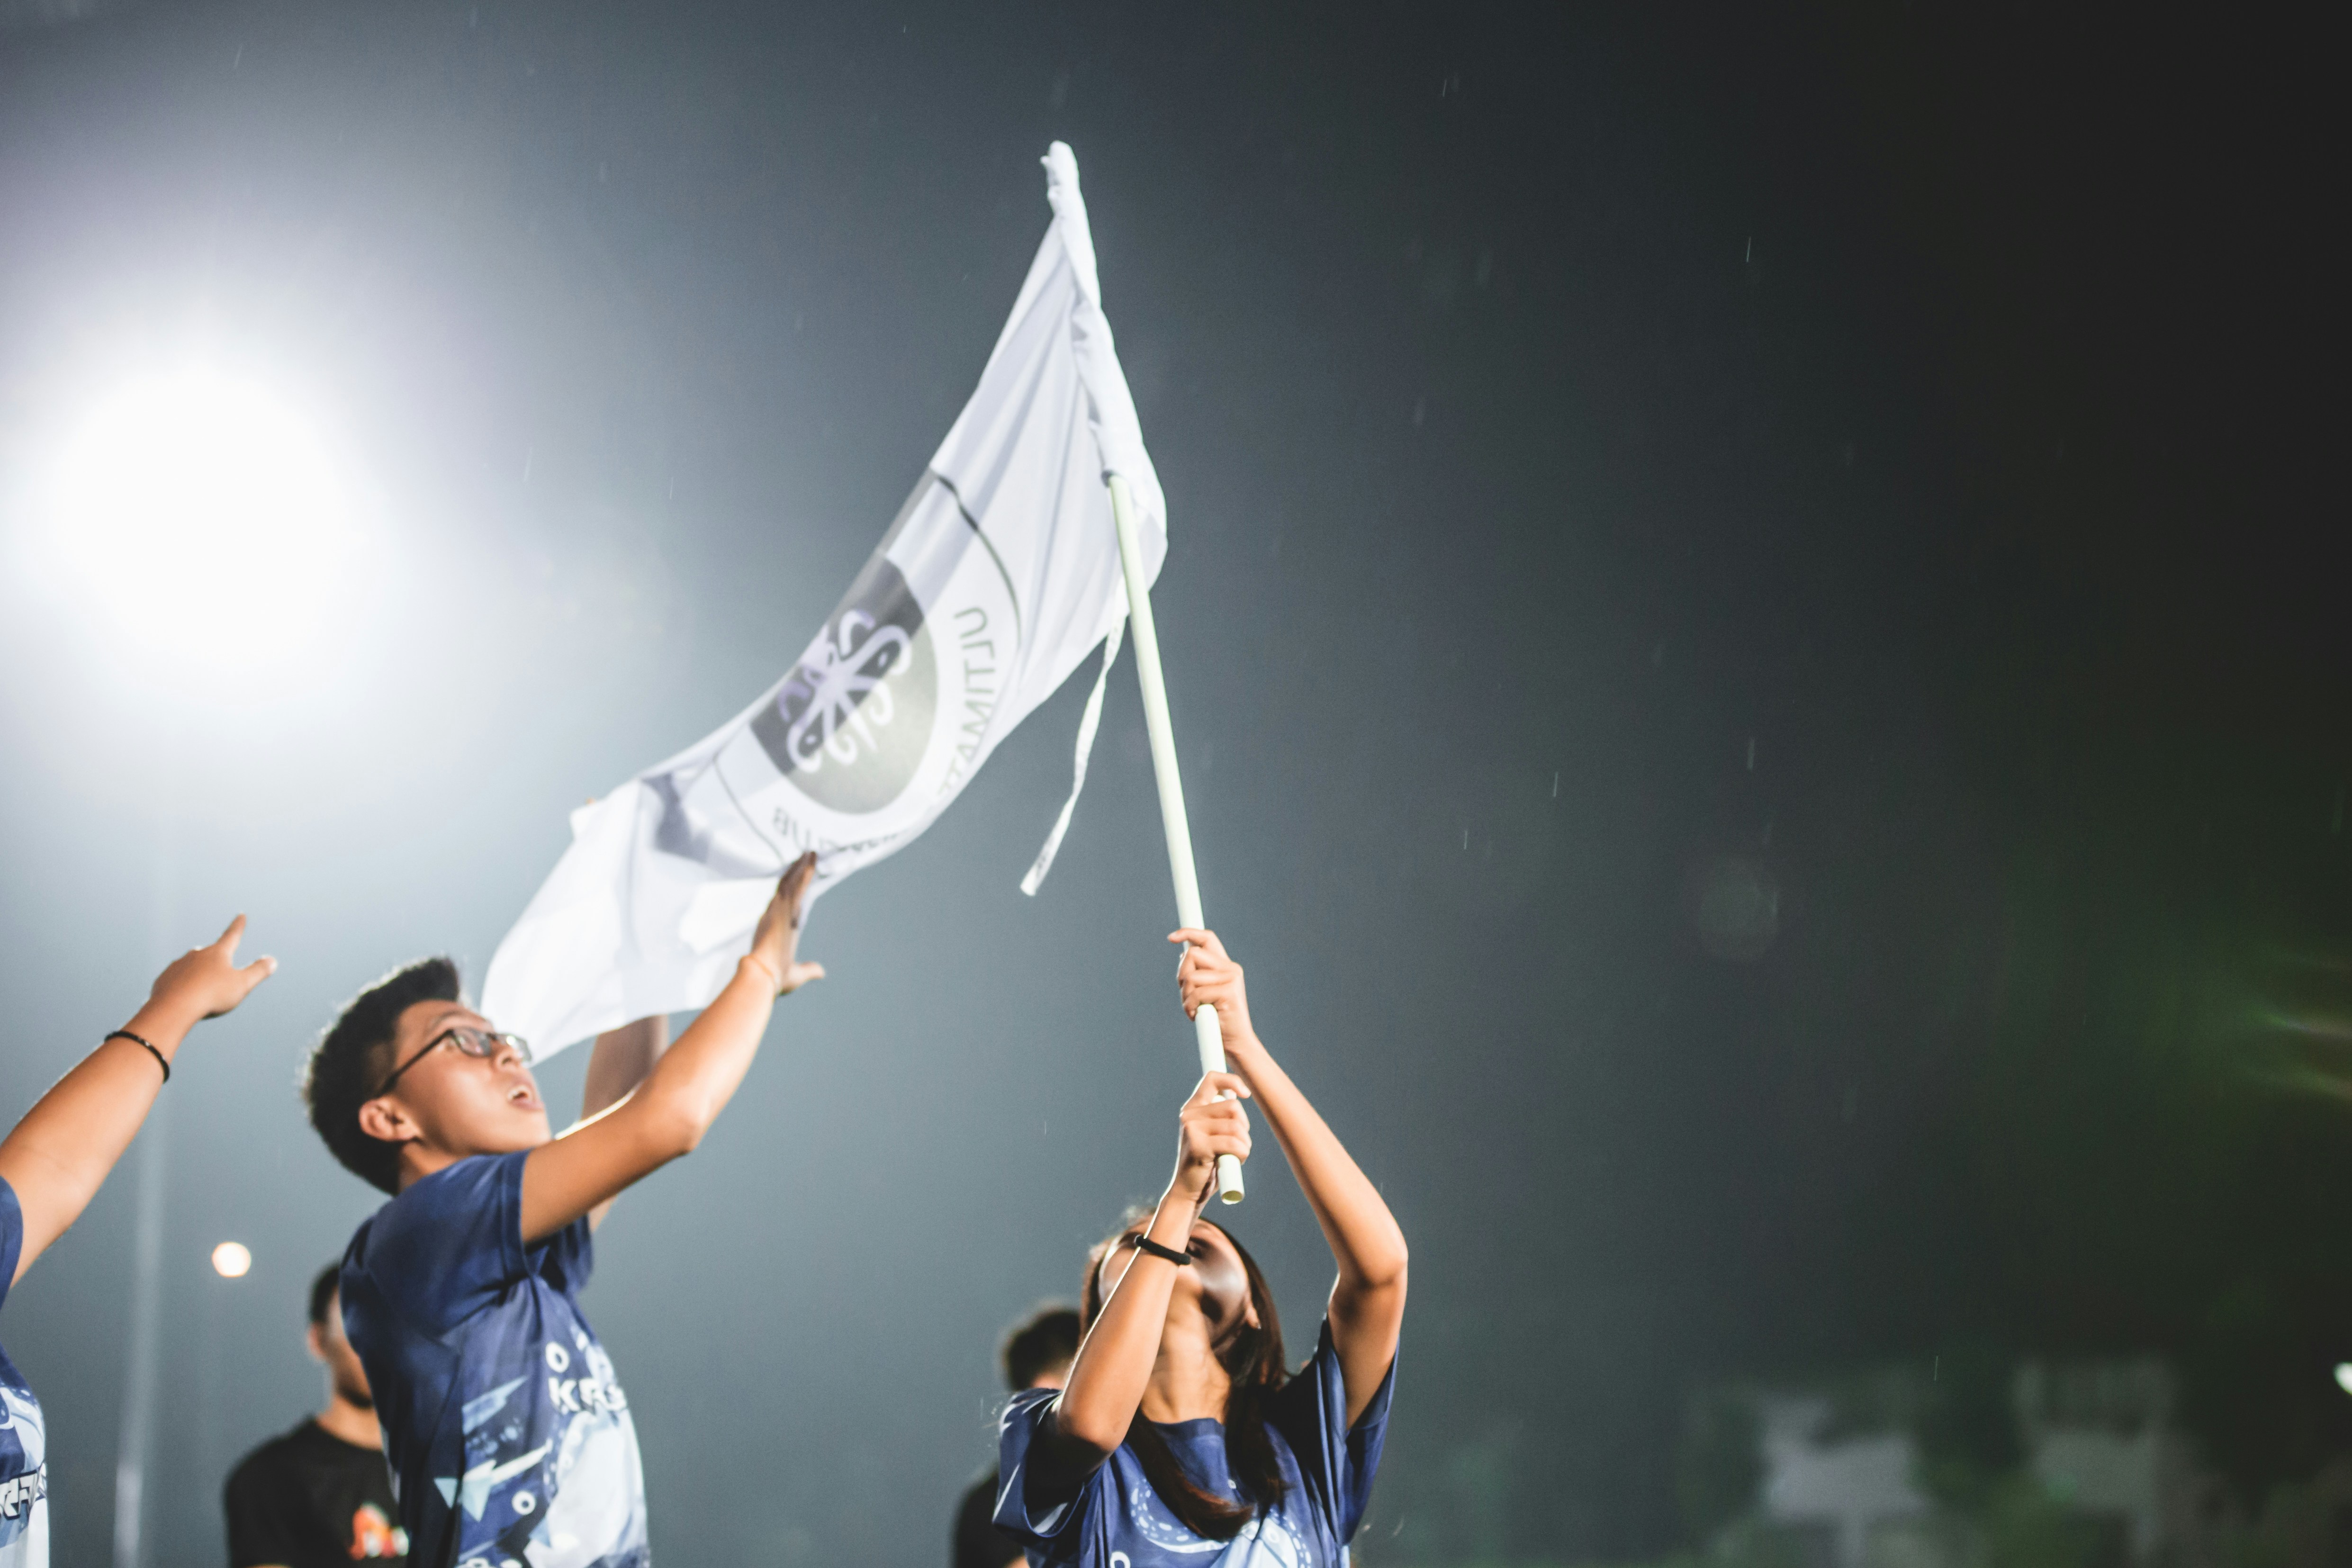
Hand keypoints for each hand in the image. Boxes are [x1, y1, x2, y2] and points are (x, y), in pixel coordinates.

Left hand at [146, 916, 275, 1026]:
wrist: (173, 1008)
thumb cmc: (212, 995)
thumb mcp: (242, 984)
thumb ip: (258, 971)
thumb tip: (272, 961)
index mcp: (217, 953)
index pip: (231, 935)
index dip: (238, 926)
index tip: (241, 915)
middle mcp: (196, 954)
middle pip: (210, 954)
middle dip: (215, 961)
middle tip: (219, 974)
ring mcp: (178, 966)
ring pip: (191, 967)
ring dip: (198, 976)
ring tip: (202, 993)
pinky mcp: (164, 979)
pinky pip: (176, 980)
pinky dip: (183, 986)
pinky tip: (185, 1000)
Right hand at [746, 851, 826, 995]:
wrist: (762, 976)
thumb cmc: (775, 978)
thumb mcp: (797, 975)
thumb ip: (809, 970)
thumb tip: (822, 972)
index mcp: (780, 928)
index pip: (788, 903)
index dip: (794, 890)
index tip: (800, 878)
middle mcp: (778, 916)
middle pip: (788, 888)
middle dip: (797, 872)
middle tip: (806, 856)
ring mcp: (779, 910)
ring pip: (792, 882)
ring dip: (801, 867)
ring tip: (810, 853)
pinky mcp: (784, 908)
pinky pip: (796, 885)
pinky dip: (805, 872)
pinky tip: (811, 858)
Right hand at [1167, 1071, 1251, 1212]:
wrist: (1188, 1192)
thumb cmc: (1206, 1164)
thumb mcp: (1212, 1134)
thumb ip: (1219, 1116)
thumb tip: (1238, 1095)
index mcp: (1192, 1108)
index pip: (1212, 1079)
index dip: (1232, 1080)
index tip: (1246, 1094)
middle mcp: (1189, 1114)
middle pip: (1233, 1107)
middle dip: (1244, 1127)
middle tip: (1238, 1144)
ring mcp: (1191, 1129)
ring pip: (1236, 1127)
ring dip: (1244, 1144)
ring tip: (1236, 1155)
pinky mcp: (1198, 1145)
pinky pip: (1233, 1143)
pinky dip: (1241, 1154)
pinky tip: (1233, 1162)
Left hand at [1169, 928, 1255, 1056]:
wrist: (1235, 1042)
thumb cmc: (1217, 1020)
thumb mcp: (1205, 993)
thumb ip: (1198, 973)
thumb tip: (1183, 953)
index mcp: (1225, 966)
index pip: (1208, 939)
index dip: (1188, 932)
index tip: (1170, 937)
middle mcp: (1231, 968)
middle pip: (1192, 954)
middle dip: (1181, 974)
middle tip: (1186, 994)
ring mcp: (1231, 979)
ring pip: (1192, 976)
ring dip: (1185, 996)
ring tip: (1193, 1009)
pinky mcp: (1228, 992)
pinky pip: (1196, 993)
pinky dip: (1190, 1006)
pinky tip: (1196, 1015)